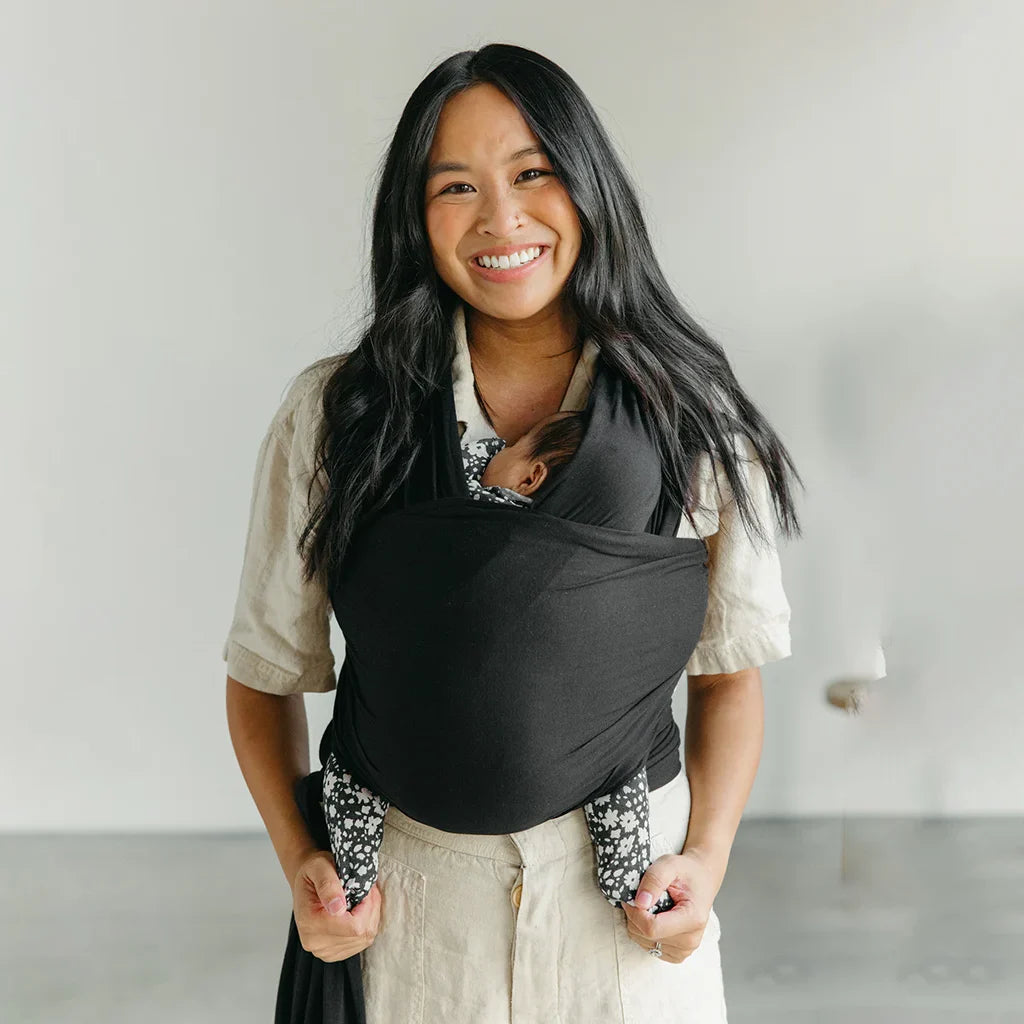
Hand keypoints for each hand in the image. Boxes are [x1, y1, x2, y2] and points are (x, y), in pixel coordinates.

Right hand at [292, 849, 381, 962]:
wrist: (307, 883)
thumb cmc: (314, 872)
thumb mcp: (320, 867)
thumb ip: (328, 885)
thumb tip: (338, 908)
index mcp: (309, 922)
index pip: (354, 926)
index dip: (368, 907)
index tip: (367, 889)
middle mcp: (314, 942)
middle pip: (361, 934)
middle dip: (371, 910)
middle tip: (368, 891)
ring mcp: (324, 951)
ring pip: (364, 939)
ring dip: (370, 917)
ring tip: (364, 899)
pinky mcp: (333, 953)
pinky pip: (361, 943)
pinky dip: (366, 925)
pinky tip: (360, 911)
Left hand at [622, 849, 720, 963]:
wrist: (701, 881)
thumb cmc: (685, 872)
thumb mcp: (669, 864)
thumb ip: (654, 880)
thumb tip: (640, 903)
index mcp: (692, 919)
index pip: (652, 928)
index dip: (635, 912)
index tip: (631, 897)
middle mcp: (690, 940)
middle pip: (646, 936)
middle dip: (635, 915)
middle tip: (641, 897)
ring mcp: (684, 950)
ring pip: (644, 942)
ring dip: (638, 923)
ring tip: (649, 905)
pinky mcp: (677, 954)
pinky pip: (649, 946)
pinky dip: (644, 931)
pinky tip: (653, 916)